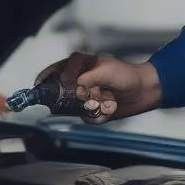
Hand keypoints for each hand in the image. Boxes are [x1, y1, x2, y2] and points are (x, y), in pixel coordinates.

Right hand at [33, 51, 162, 124]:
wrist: (144, 91)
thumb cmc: (128, 75)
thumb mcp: (108, 71)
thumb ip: (91, 77)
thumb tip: (79, 85)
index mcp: (81, 66)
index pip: (57, 70)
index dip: (47, 78)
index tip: (40, 85)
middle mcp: (80, 82)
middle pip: (61, 93)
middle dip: (73, 98)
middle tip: (87, 97)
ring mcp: (86, 96)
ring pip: (74, 108)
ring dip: (90, 107)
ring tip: (106, 101)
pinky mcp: (93, 109)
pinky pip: (87, 118)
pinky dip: (97, 117)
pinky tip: (109, 109)